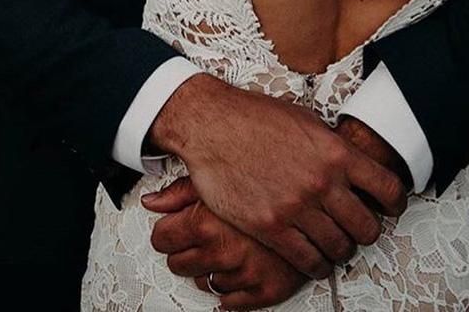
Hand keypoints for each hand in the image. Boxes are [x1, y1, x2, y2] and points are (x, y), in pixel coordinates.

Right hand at [144, 74, 406, 278]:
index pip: (387, 188)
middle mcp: (322, 182)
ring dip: (341, 249)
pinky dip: (316, 264)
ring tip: (335, 243)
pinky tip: (314, 258)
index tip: (392, 208)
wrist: (212, 126)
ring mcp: (297, 207)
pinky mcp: (271, 227)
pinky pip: (307, 260)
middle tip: (359, 228)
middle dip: (367, 230)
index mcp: (336, 152)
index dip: (395, 203)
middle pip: (367, 226)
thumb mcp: (305, 121)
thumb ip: (330, 147)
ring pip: (339, 247)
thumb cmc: (254, 117)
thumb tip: (349, 164)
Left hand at [144, 178, 307, 309]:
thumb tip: (150, 202)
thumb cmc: (264, 169)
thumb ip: (181, 191)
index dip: (168, 231)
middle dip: (187, 250)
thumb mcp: (219, 170)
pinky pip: (233, 302)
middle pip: (180, 264)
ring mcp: (248, 271)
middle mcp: (225, 250)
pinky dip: (231, 289)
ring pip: (207, 283)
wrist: (318, 182)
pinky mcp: (270, 288)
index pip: (162, 240)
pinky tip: (236, 268)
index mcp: (207, 221)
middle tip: (202, 235)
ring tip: (226, 246)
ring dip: (212, 267)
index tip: (175, 228)